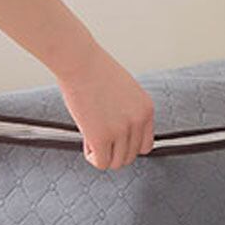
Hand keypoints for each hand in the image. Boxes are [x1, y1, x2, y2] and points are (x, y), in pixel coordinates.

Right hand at [56, 42, 154, 169]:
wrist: (78, 60)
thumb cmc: (94, 70)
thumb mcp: (125, 91)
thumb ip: (129, 112)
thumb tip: (121, 137)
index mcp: (146, 109)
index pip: (145, 145)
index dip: (128, 145)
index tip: (115, 138)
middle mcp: (137, 121)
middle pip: (131, 156)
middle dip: (114, 150)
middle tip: (99, 135)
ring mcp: (121, 130)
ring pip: (117, 162)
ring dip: (103, 154)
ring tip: (91, 137)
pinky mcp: (101, 137)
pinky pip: (102, 163)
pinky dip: (93, 158)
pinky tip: (87, 143)